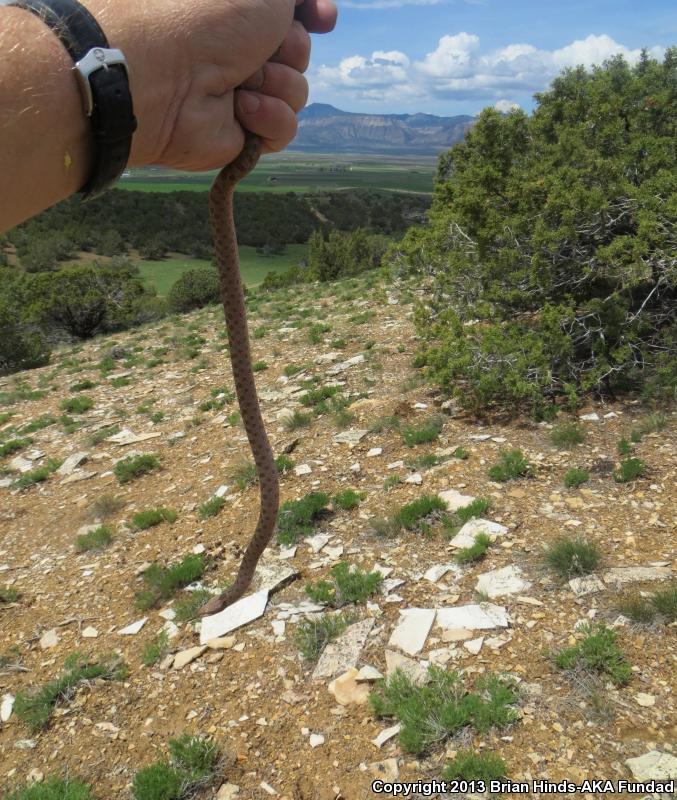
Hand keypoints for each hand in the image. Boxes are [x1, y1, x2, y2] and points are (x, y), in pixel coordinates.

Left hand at [92, 0, 336, 169]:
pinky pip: (285, 128)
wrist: (166, 74)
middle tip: (258, 48)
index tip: (324, 18)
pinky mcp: (243, 134)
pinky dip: (271, 117)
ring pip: (297, 91)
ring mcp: (241, 93)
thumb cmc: (205, 15)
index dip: (313, 14)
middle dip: (290, 48)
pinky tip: (242, 111)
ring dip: (278, 83)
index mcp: (236, 11)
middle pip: (300, 52)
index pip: (293, 15)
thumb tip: (313, 5)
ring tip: (241, 82)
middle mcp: (237, 50)